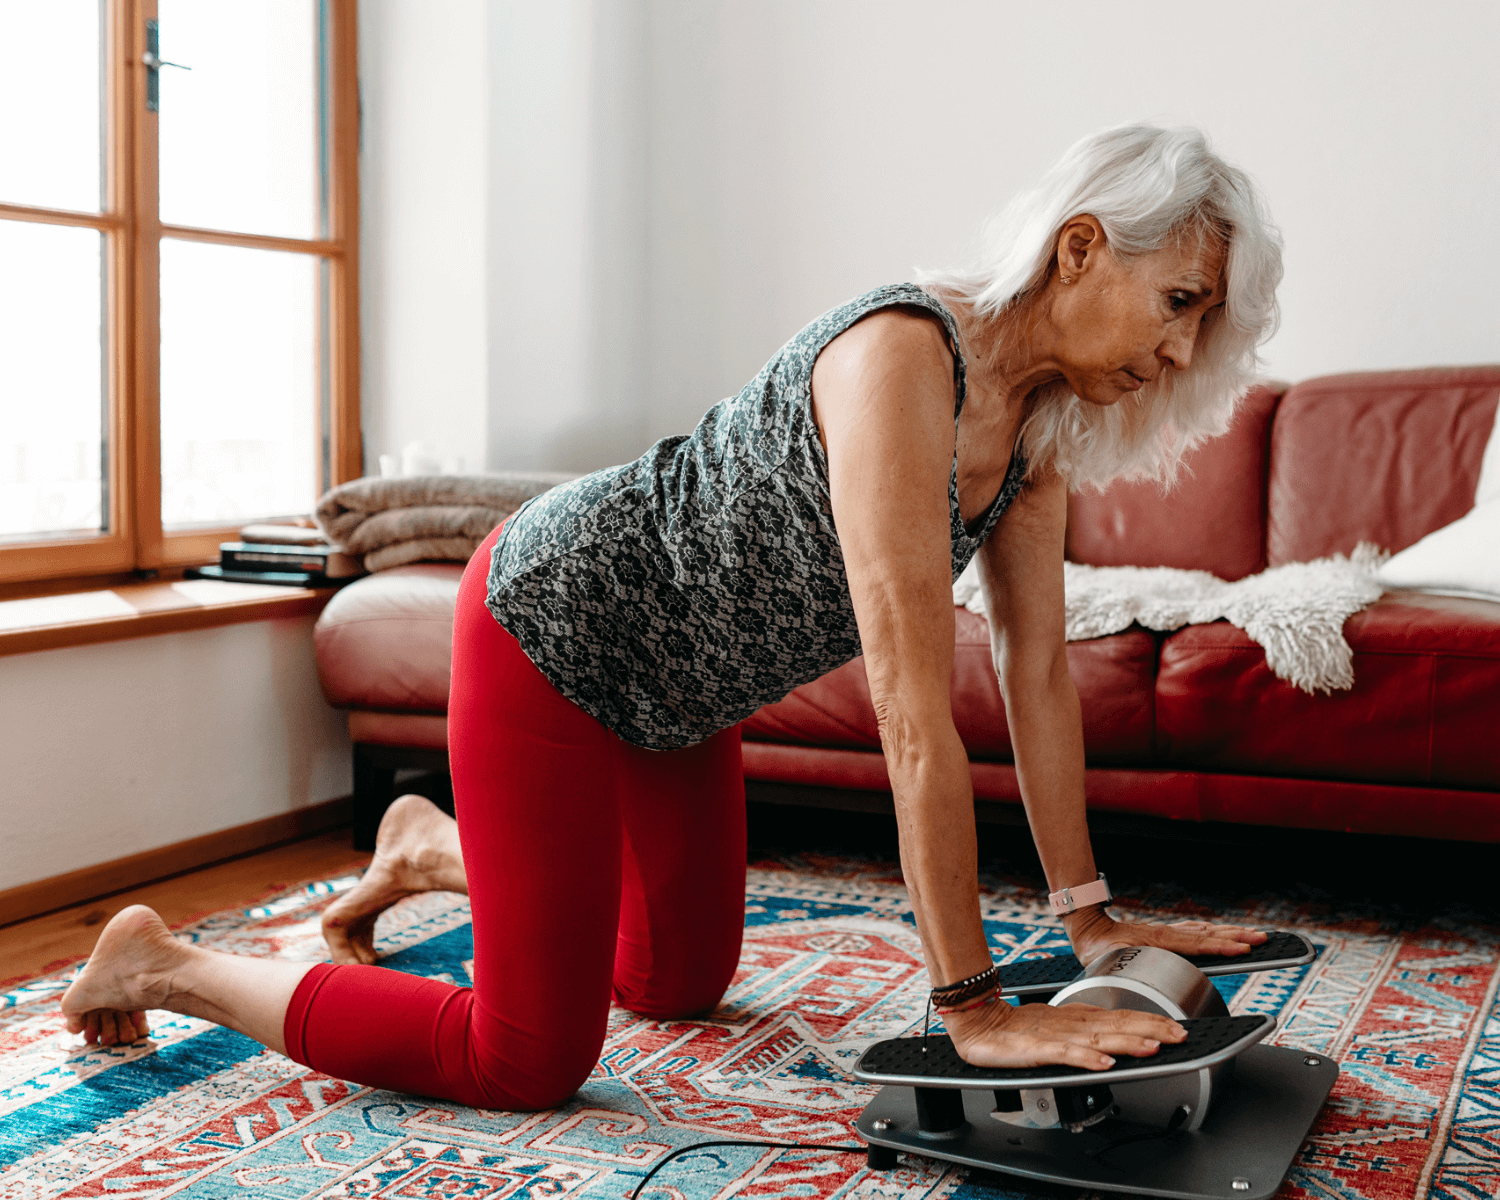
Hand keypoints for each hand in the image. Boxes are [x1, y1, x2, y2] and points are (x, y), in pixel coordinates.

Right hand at [945, 996, 1185, 1070]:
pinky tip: (1103, 1063)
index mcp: (1077, 1018)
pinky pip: (1065, 1054)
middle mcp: (1071, 1024)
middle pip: (1116, 1025)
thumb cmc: (1014, 1028)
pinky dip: (1086, 1057)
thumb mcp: (1056, 1028)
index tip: (1177, 1028)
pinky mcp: (1036, 1050)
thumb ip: (1083, 1033)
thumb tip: (1113, 1042)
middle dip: (1150, 1029)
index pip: (1120, 1017)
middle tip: (1179, 1035)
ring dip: (1126, 1042)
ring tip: (1152, 1046)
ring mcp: (1055, 1036)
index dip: (1150, 1021)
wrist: (975, 1021)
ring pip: (1097, 1038)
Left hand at [1064, 905, 1266, 968]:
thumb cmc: (1100, 948)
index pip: (1197, 944)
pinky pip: (1199, 933)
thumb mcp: (1111, 958)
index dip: (1221, 946)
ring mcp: (1171, 933)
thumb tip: (1135, 973)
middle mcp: (1169, 934)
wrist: (1090, 930)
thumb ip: (1125, 965)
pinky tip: (1227, 935)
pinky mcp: (1170, 935)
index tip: (1244, 948)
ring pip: (1207, 932)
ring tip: (1258, 936)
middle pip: (1210, 935)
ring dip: (1232, 934)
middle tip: (1265, 939)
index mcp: (1159, 940)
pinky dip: (1217, 933)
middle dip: (1239, 937)